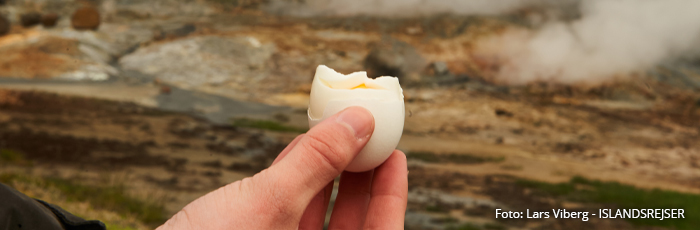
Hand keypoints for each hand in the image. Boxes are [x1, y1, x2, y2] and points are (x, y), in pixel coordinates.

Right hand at [157, 107, 407, 229]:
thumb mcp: (268, 203)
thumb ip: (317, 163)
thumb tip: (359, 122)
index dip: (391, 195)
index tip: (395, 154)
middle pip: (350, 222)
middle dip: (359, 174)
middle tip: (367, 133)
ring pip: (315, 213)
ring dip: (326, 170)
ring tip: (334, 132)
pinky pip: (285, 209)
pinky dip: (294, 178)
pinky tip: (298, 148)